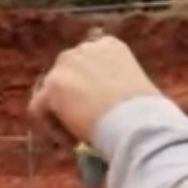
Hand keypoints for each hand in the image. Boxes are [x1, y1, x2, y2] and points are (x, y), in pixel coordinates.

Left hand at [29, 35, 161, 144]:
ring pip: (51, 91)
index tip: (98, 105)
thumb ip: (119, 85)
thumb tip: (108, 102)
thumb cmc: (147, 112)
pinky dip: (51, 126)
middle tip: (83, 119)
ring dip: (60, 109)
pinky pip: (39, 109)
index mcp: (110, 45)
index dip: (90, 85)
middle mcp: (86, 48)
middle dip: (71, 93)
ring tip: (77, 133)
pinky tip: (70, 142)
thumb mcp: (137, 87)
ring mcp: (66, 64)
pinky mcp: (52, 86)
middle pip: (67, 70)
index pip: (88, 61)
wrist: (136, 121)